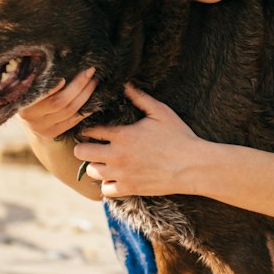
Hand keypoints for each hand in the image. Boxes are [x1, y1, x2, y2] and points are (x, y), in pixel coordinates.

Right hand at [18, 66, 96, 139]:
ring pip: (70, 112)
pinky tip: (93, 100)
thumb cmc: (29, 94)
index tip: (65, 76)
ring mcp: (43, 129)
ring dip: (86, 95)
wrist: (27, 120)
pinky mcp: (54, 134)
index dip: (54, 87)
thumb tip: (50, 56)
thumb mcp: (28, 86)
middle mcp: (32, 119)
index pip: (41, 94)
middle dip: (78, 85)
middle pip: (60, 102)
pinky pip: (74, 121)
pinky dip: (86, 110)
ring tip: (93, 81)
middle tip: (90, 71)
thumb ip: (38, 77)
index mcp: (24, 103)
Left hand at [74, 84, 202, 197]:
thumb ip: (139, 97)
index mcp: (122, 135)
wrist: (192, 166)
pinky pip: (106, 190)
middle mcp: (117, 155)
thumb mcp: (160, 112)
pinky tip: (116, 176)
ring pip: (91, 171)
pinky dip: (108, 184)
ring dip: (95, 165)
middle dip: (84, 147)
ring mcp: (122, 174)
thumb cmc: (178, 136)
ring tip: (104, 160)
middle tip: (93, 145)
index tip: (91, 128)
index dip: (87, 128)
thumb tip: (125, 83)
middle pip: (81, 152)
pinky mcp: (129, 189)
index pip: (89, 130)